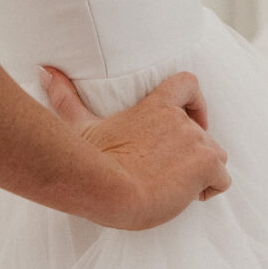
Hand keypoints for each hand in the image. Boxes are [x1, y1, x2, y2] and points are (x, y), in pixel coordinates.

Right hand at [42, 65, 228, 231]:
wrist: (108, 187)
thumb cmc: (91, 159)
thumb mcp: (80, 124)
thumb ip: (66, 96)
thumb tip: (44, 70)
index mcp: (155, 107)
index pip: (187, 84)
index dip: (195, 102)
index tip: (189, 119)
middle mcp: (180, 121)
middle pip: (204, 134)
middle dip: (191, 154)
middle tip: (166, 173)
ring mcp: (196, 141)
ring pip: (216, 157)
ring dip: (202, 172)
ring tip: (176, 188)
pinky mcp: (206, 164)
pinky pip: (222, 180)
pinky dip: (211, 190)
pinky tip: (188, 198)